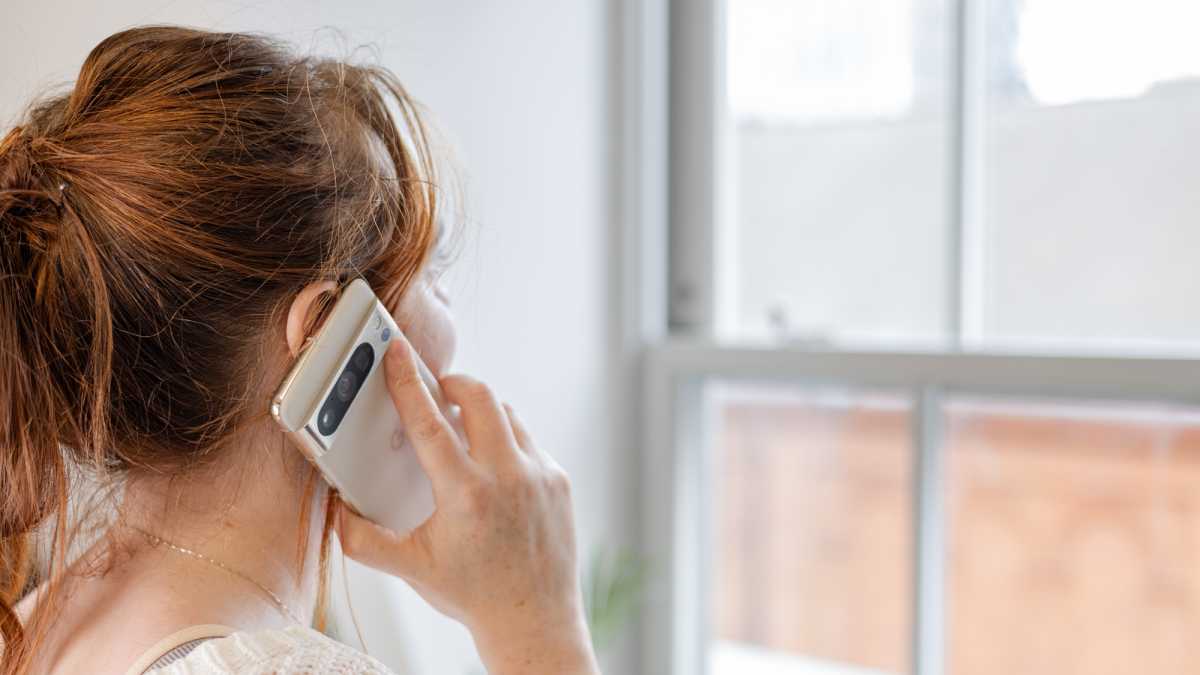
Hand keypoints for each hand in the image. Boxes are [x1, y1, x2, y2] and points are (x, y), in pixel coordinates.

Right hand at [335, 335, 599, 674]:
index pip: (430, 423)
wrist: (534, 620)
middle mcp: (508, 476)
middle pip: (480, 397)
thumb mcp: (412, 568)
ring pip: (508, 416)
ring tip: (462, 430)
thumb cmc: (472, 595)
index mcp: (466, 493)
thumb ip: (364, 540)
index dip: (408, 383)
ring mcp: (539, 475)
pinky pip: (529, 442)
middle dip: (454, 384)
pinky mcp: (558, 481)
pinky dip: (507, 442)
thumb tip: (333, 511)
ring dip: (482, 412)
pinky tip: (492, 465)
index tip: (397, 352)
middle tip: (437, 391)